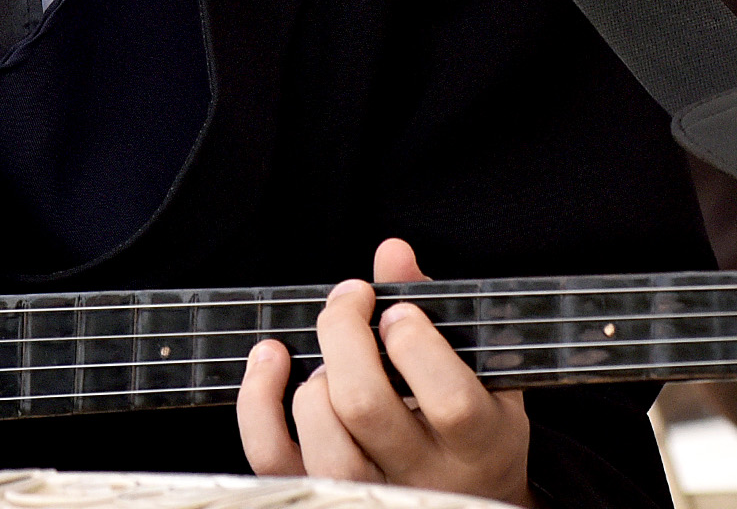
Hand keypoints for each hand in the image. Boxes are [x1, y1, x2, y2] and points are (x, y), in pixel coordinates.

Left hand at [236, 237, 530, 507]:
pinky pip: (273, 457)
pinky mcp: (327, 496)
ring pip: (323, 445)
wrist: (472, 495)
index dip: (416, 345)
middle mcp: (425, 476)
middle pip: (365, 407)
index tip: (399, 311)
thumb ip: (435, 310)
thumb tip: (391, 252)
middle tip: (351, 300)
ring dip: (313, 381)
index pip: (450, 402)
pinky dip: (258, 403)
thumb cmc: (473, 426)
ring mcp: (374, 493)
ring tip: (326, 355)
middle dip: (344, 336)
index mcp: (479, 443)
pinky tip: (270, 361)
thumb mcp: (477, 369)